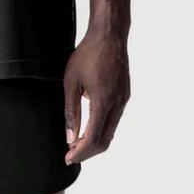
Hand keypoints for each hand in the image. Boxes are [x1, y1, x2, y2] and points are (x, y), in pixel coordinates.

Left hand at [62, 28, 130, 163]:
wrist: (109, 36)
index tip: (68, 158)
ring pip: (111, 131)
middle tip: (71, 154)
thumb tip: (70, 136)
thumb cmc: (88, 54)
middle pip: (105, 140)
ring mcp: (123, 100)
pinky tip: (90, 125)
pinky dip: (103, 129)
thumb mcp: (71, 81)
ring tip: (77, 142)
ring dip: (95, 141)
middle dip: (88, 152)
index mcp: (102, 102)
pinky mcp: (125, 95)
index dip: (80, 152)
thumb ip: (71, 110)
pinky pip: (115, 120)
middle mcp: (117, 104)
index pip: (93, 138)